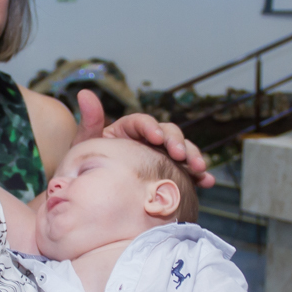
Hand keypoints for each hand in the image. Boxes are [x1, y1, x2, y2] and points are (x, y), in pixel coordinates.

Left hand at [77, 90, 215, 187]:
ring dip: (192, 156)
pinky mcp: (170, 172)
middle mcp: (146, 140)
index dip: (151, 127)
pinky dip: (198, 175)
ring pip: (181, 150)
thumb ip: (88, 123)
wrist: (95, 199)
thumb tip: (84, 93)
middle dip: (177, 143)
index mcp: (127, 130)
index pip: (142, 122)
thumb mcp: (85, 147)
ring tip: (198, 168)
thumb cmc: (87, 170)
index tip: (156, 138)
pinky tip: (206, 181)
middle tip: (180, 156)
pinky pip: (187, 171)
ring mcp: (160, 156)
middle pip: (167, 133)